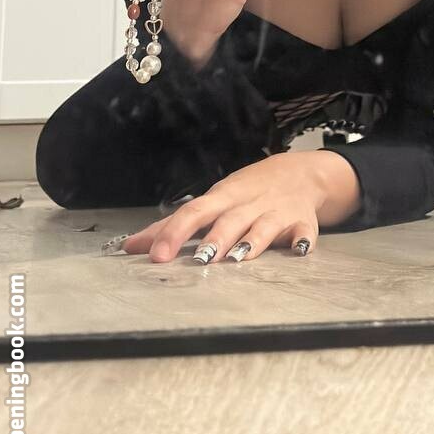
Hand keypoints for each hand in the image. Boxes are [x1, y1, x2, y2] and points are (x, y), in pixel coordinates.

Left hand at [117, 153, 327, 262]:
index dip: (175, 233)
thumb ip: (173, 226)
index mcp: (222, 198)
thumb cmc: (247, 191)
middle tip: (199, 260)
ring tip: (239, 258)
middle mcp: (248, 204)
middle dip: (215, 239)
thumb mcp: (212, 201)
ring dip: (252, 242)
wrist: (301, 173)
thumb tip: (130, 247)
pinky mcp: (302, 223)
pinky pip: (303, 232)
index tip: (156, 256)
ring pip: (263, 227)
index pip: (194, 212)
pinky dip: (301, 241)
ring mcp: (277, 212)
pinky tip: (299, 250)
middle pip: (229, 220)